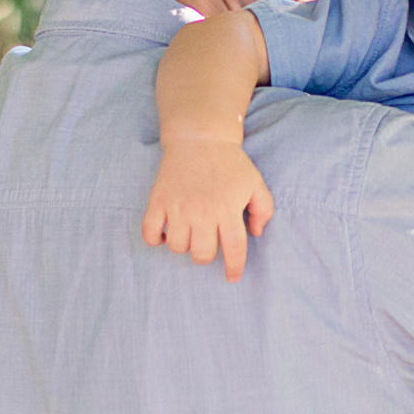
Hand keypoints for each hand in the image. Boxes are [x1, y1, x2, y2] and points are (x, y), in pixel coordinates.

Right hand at [140, 137, 274, 282]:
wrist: (200, 137)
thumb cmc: (230, 163)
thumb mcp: (255, 183)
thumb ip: (264, 209)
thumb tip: (256, 233)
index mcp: (227, 209)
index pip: (233, 249)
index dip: (234, 267)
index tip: (232, 277)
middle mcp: (202, 212)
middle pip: (202, 254)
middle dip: (206, 255)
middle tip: (207, 242)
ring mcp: (178, 207)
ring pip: (177, 247)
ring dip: (183, 245)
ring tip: (188, 233)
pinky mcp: (158, 200)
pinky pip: (149, 232)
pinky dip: (155, 239)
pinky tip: (164, 233)